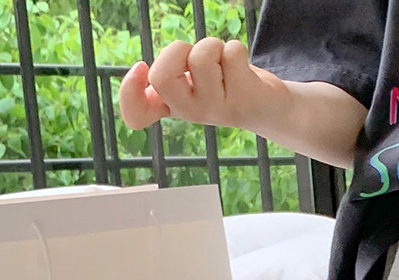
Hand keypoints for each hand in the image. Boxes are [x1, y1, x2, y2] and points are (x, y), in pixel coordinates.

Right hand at [119, 37, 290, 132]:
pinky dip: (237, 49)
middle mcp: (191, 113)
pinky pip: (231, 52)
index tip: (141, 68)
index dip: (129, 91)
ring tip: (224, 64)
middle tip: (198, 59)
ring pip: (201, 57)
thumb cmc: (223, 84)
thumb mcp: (190, 81)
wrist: (269, 106)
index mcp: (173, 106)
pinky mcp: (243, 101)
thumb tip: (144, 71)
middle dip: (178, 50)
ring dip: (214, 46)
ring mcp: (217, 111)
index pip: (137, 114)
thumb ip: (168, 76)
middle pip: (161, 76)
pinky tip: (242, 69)